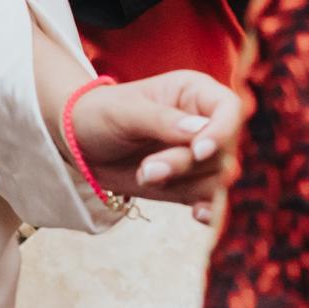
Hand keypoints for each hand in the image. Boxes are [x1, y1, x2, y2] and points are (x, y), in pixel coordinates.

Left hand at [69, 70, 243, 206]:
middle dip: (189, 164)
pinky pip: (212, 200)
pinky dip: (210, 209)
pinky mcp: (192, 185)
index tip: (199, 151)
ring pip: (218, 178)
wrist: (78, 145)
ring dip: (187, 184)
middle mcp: (206, 124)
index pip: (230, 110)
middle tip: (149, 169)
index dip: (222, 131)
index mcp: (195, 93)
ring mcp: (201, 158)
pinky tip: (199, 214)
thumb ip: (161, 120)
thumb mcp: (124, 111)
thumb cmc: (100, 114)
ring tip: (145, 175)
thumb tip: (200, 132)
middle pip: (225, 149)